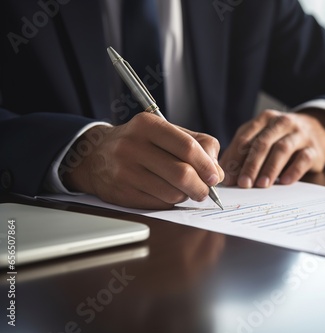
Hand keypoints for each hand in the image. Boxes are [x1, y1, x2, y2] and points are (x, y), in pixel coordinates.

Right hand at [62, 112, 223, 208]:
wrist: (95, 155)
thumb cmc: (141, 143)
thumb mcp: (167, 132)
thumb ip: (198, 145)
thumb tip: (217, 172)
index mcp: (148, 125)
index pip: (188, 147)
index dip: (207, 165)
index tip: (215, 177)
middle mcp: (133, 145)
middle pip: (182, 173)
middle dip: (201, 186)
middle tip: (205, 190)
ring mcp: (124, 170)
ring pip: (172, 192)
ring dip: (185, 195)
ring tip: (184, 190)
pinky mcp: (121, 192)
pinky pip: (158, 203)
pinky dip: (170, 202)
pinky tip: (165, 193)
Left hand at [220, 109, 324, 187]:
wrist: (319, 129)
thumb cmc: (282, 137)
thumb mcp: (264, 138)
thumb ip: (245, 152)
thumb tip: (227, 176)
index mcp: (264, 119)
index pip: (245, 138)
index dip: (235, 158)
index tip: (228, 178)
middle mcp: (282, 123)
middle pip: (262, 143)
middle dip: (251, 165)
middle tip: (243, 184)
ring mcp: (300, 134)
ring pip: (282, 149)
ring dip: (270, 168)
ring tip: (261, 185)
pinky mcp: (314, 148)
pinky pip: (303, 159)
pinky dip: (293, 171)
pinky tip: (285, 182)